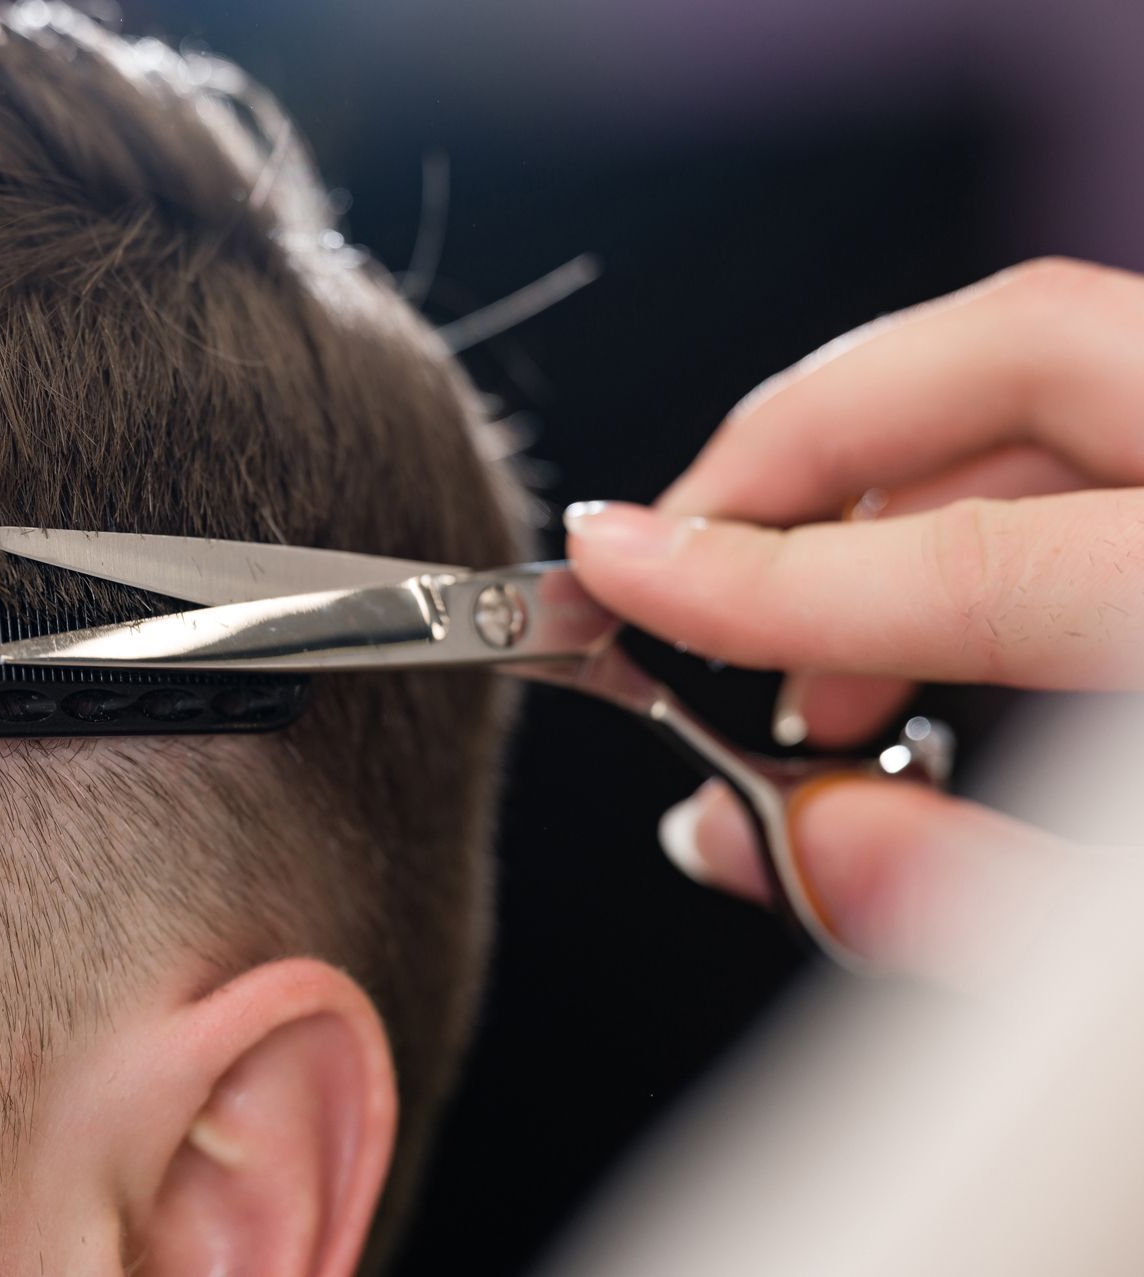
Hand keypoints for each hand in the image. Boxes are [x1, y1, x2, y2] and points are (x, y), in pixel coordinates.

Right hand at [564, 258, 1143, 966]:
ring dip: (884, 496)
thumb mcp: (1138, 984)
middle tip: (678, 547)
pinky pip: (1096, 439)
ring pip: (1053, 383)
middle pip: (1014, 347)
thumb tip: (789, 841)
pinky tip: (905, 645)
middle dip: (806, 441)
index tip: (615, 573)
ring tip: (799, 668)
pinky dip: (969, 511)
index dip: (762, 571)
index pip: (975, 552)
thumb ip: (976, 905)